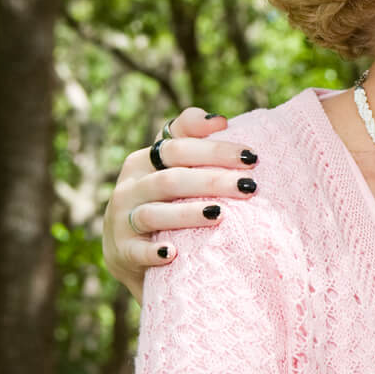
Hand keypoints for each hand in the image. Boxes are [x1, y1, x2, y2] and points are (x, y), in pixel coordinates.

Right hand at [103, 107, 259, 298]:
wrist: (127, 251)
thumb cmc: (160, 201)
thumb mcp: (168, 168)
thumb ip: (188, 140)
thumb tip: (220, 120)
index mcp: (144, 162)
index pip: (178, 147)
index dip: (213, 149)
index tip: (251, 156)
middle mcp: (131, 186)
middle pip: (172, 179)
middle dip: (212, 181)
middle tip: (249, 187)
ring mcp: (123, 219)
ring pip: (155, 213)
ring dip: (187, 214)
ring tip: (220, 214)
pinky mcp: (122, 252)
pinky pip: (137, 251)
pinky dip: (153, 253)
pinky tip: (173, 253)